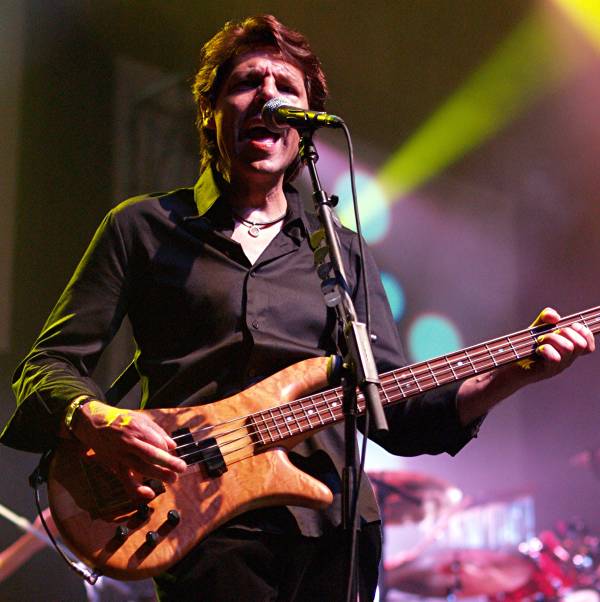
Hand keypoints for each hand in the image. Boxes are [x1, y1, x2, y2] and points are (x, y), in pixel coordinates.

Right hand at [71, 400, 186, 500]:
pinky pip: (126, 480)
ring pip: (141, 468)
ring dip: (158, 475)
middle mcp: (128, 442)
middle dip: (168, 463)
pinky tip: (149, 494)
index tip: (173, 453)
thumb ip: (157, 431)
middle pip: (151, 455)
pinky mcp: (114, 466)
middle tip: (182, 468)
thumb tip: (172, 445)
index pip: (156, 441)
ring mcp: (120, 455)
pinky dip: (137, 489)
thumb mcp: (140, 418)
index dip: (167, 449)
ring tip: (173, 479)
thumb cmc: (121, 420)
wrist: (93, 424)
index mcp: (136, 428)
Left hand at [521, 307, 594, 380]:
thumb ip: (546, 317)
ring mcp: (558, 367)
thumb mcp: (537, 328)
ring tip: (539, 340)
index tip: (571, 326)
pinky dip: (546, 349)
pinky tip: (537, 349)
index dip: (585, 333)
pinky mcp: (547, 371)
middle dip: (566, 332)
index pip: (588, 346)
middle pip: (581, 344)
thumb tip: (555, 316)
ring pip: (568, 348)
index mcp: (568, 351)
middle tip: (549, 333)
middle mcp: (566, 360)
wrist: (507, 364)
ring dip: (552, 338)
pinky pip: (555, 358)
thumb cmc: (524, 346)